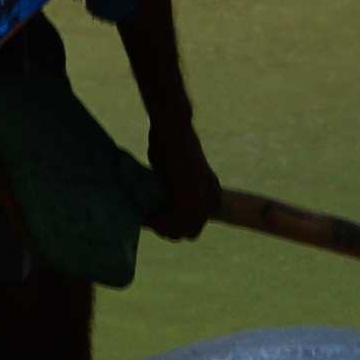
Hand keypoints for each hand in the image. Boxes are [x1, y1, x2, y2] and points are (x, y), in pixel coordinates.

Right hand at [148, 122, 220, 240]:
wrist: (172, 128)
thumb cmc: (169, 145)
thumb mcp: (177, 175)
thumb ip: (175, 191)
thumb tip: (162, 206)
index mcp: (213, 195)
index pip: (194, 224)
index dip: (173, 225)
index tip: (153, 218)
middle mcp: (214, 201)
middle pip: (190, 232)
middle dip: (167, 229)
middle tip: (148, 219)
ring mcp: (205, 202)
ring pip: (181, 231)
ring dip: (161, 226)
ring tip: (145, 216)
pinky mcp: (192, 201)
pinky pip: (174, 223)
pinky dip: (158, 222)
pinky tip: (147, 215)